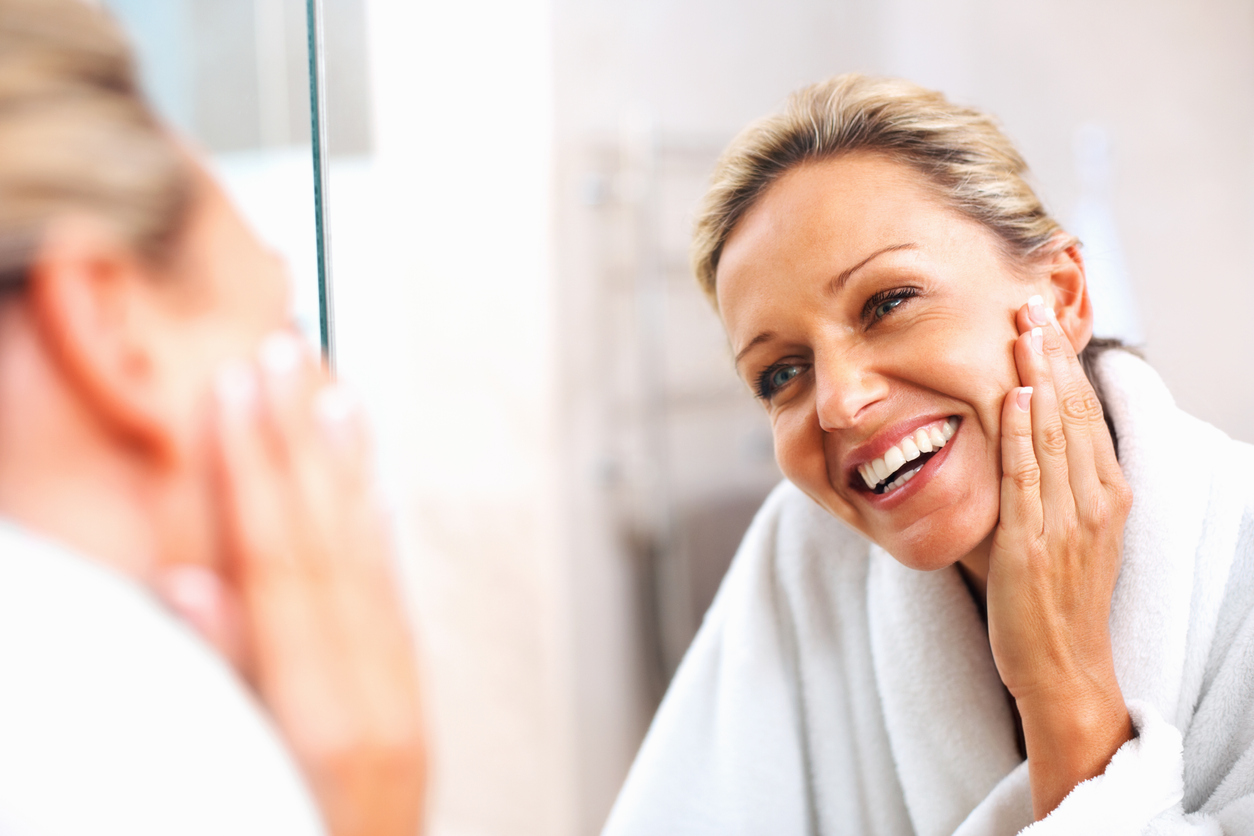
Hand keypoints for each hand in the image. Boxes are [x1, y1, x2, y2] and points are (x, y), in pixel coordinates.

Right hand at [162, 333, 425, 835]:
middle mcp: (375, 703)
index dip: (255, 468)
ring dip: (348, 476)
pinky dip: (378, 540)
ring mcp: (401, 711)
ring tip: (334, 396)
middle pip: (331, 547)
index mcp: (322, 720)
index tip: (238, 385)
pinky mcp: (409, 722)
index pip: (281, 564)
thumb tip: (186, 581)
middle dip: (301, 445)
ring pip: (372, 566)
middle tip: (284, 352)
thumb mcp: (233, 783)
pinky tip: (369, 494)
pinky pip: (394, 608)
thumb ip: (212, 686)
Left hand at [986, 296, 1133, 818]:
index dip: (1064, 366)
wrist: (1063, 668)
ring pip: (1054, 434)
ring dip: (1039, 377)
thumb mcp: (1061, 531)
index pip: (1084, 415)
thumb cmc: (1053, 601)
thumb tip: (1016, 435)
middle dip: (1052, 356)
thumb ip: (1045, 484)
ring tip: (1025, 329)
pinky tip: (1019, 396)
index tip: (1044, 323)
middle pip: (1073, 412)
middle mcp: (1095, 501)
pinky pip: (1029, 477)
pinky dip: (1025, 434)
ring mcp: (1068, 522)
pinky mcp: (1035, 545)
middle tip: (1031, 304)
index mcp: (1105, 495)